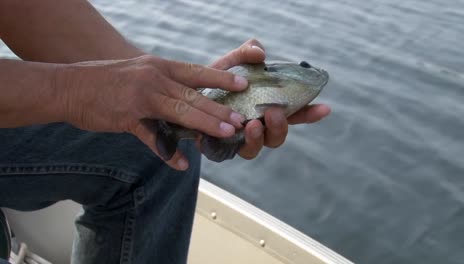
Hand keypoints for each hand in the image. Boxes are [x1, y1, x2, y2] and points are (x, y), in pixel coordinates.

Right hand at [55, 55, 248, 169]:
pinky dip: (168, 152)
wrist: (70, 86)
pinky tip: (182, 164)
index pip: (196, 72)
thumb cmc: (108, 79)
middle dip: (219, 108)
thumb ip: (164, 83)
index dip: (221, 78)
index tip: (243, 83)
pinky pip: (152, 138)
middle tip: (241, 119)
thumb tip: (187, 96)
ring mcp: (141, 98)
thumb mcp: (140, 72)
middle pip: (193, 94)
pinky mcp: (127, 118)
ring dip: (204, 123)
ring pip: (179, 111)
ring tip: (225, 132)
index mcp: (160, 67)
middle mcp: (154, 79)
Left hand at [209, 39, 330, 159]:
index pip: (293, 113)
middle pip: (277, 136)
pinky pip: (229, 152)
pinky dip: (231, 143)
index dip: (309, 113)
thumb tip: (259, 52)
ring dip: (257, 138)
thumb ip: (244, 55)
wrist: (184, 97)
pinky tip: (228, 131)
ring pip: (255, 148)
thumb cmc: (213, 82)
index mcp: (265, 108)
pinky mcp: (218, 147)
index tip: (324, 108)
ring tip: (252, 124)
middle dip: (280, 127)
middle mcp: (256, 127)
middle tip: (274, 113)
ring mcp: (238, 139)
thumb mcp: (229, 64)